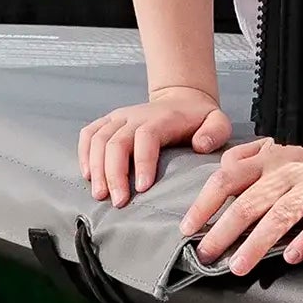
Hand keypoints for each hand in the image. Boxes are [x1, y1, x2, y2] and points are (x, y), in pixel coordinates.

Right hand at [78, 85, 230, 207]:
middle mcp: (135, 116)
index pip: (146, 137)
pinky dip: (83, 154)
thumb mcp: (218, 121)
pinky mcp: (108, 122)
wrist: (180, 100)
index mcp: (161, 118)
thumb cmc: (198, 118)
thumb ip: (215, 132)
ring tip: (101, 195)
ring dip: (96, 168)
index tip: (143, 188)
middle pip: (116, 142)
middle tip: (119, 201)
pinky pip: (88, 134)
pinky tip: (88, 176)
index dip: (142, 162)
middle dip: (114, 174)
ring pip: (98, 140)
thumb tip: (199, 145)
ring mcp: (119, 118)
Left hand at [181, 140, 302, 273]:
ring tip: (239, 265)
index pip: (226, 180)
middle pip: (248, 204)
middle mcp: (282, 172)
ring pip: (279, 216)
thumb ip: (242, 157)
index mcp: (263, 160)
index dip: (204, 204)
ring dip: (257, 243)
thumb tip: (220, 168)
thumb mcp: (269, 148)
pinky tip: (291, 256)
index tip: (188, 228)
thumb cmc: (301, 156)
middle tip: (207, 255)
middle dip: (224, 232)